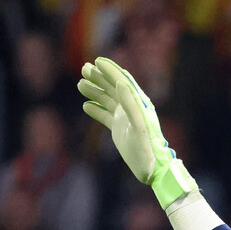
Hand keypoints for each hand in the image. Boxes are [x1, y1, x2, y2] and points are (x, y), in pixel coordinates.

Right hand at [78, 56, 196, 208]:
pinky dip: (96, 110)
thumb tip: (121, 83)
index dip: (110, 71)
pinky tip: (85, 105)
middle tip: (84, 69)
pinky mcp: (120, 129)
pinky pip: (106, 116)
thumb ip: (130, 104)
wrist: (151, 168)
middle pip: (113, 88)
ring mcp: (125, 118)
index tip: (96, 61)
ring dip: (94, 91)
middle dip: (99, 77)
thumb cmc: (147, 148)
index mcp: (138, 104)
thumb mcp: (139, 126)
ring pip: (107, 100)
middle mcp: (132, 108)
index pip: (123, 82)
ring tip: (80, 84)